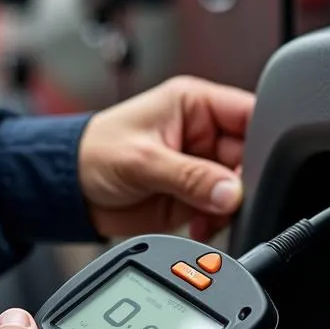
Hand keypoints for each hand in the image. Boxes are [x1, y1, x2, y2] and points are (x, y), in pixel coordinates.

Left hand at [79, 76, 254, 241]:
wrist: (68, 190)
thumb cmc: (93, 153)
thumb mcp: (143, 160)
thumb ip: (191, 177)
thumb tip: (232, 192)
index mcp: (194, 104)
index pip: (248, 113)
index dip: (262, 139)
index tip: (259, 167)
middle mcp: (202, 133)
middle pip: (249, 156)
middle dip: (242, 182)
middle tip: (226, 198)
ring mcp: (200, 166)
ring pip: (239, 187)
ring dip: (228, 206)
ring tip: (204, 214)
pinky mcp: (193, 195)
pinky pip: (221, 210)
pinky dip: (216, 222)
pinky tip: (197, 224)